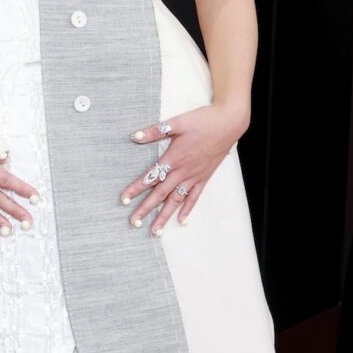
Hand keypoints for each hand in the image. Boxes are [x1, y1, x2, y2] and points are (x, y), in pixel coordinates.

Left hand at [121, 103, 246, 232]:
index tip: (124, 200)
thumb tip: (135, 136)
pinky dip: (187, 209)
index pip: (150, 177)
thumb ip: (155, 131)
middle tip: (134, 222)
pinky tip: (181, 220)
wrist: (228, 123)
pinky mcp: (205, 177)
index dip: (136, 189)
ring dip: (164, 216)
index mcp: (173, 158)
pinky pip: (194, 197)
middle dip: (146, 209)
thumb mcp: (177, 122)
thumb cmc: (203, 121)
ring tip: (155, 230)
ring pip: (176, 200)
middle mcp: (183, 171)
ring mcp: (195, 176)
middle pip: (160, 194)